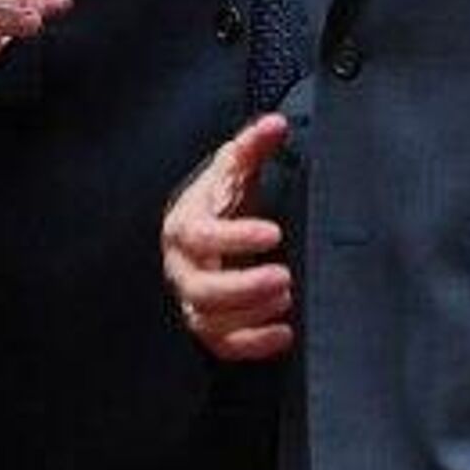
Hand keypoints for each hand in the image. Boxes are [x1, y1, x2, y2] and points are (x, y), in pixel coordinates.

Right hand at [160, 115, 294, 361]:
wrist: (205, 236)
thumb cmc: (220, 204)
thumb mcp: (233, 172)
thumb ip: (252, 146)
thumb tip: (275, 123)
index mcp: (184, 226)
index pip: (200, 236)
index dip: (235, 238)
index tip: (274, 233)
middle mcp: (182, 268)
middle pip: (201, 289)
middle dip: (243, 287)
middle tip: (284, 276)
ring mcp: (191, 301)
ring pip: (209, 321)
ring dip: (250, 315)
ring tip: (287, 297)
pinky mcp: (208, 327)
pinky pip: (223, 346)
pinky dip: (253, 346)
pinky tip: (284, 333)